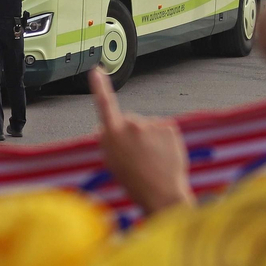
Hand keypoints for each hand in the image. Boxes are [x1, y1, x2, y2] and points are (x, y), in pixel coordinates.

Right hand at [91, 68, 192, 215]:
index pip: (104, 104)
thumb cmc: (135, 182)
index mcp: (114, 134)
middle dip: (132, 133)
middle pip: (130, 121)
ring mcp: (152, 124)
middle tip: (136, 157)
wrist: (162, 195)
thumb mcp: (111, 162)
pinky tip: (162, 156)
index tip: (96, 70)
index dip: (99, 87)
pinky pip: (162, 130)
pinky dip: (162, 141)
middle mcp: (132, 124)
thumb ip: (107, 141)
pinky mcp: (169, 126)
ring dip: (149, 139)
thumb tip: (103, 128)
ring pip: (147, 127)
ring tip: (151, 161)